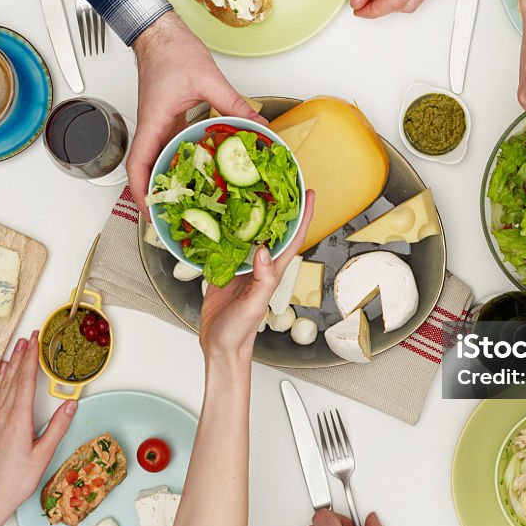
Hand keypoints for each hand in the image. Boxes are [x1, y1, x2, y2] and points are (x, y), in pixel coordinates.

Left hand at [0, 333, 75, 525]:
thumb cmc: (16, 480)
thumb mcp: (43, 455)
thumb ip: (58, 427)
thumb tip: (71, 404)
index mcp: (18, 419)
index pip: (26, 382)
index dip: (31, 360)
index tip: (36, 341)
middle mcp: (3, 416)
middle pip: (13, 379)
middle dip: (22, 356)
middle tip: (29, 337)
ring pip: (2, 386)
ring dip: (11, 365)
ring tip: (17, 348)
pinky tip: (1, 375)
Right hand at [128, 12, 259, 218]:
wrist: (160, 32)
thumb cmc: (172, 50)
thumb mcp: (208, 79)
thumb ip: (234, 104)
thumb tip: (260, 125)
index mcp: (154, 122)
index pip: (137, 165)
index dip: (141, 192)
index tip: (151, 211)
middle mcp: (152, 127)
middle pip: (146, 170)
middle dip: (157, 196)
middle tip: (176, 216)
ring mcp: (158, 125)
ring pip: (157, 161)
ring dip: (169, 182)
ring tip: (190, 202)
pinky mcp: (167, 121)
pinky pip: (170, 149)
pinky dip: (180, 164)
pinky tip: (201, 172)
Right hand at [199, 190, 313, 363]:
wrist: (219, 346)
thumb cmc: (239, 333)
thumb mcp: (254, 307)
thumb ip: (262, 281)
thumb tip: (264, 252)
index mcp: (273, 270)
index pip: (293, 237)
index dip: (303, 214)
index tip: (308, 192)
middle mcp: (260, 264)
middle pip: (272, 229)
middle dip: (276, 204)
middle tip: (273, 178)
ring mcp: (242, 266)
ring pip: (248, 232)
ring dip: (249, 212)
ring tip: (245, 187)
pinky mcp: (224, 269)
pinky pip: (224, 243)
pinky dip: (223, 228)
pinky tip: (216, 214)